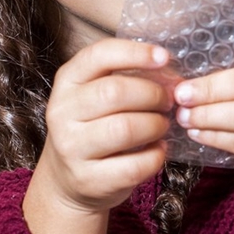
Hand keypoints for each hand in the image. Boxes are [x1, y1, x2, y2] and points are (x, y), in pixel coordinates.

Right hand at [25, 39, 172, 233]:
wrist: (67, 180)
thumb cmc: (93, 128)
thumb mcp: (95, 95)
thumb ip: (126, 78)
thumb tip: (171, 74)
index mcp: (67, 81)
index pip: (99, 55)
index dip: (135, 53)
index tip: (164, 57)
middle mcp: (62, 112)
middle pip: (115, 92)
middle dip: (153, 94)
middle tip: (169, 102)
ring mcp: (71, 147)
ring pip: (125, 129)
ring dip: (156, 125)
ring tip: (163, 126)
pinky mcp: (87, 178)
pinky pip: (133, 165)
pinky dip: (155, 157)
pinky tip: (158, 151)